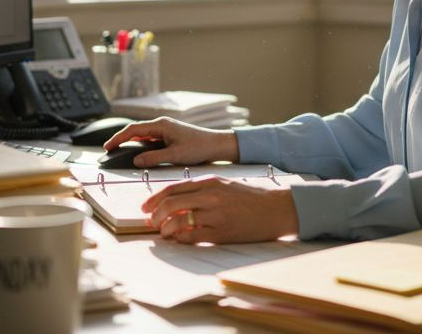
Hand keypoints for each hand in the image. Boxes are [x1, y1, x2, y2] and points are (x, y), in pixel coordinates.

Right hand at [100, 117, 237, 168]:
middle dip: (120, 140)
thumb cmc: (199, 147)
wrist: (216, 145)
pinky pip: (150, 141)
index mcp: (161, 125)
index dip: (118, 138)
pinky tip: (137, 155)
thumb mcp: (175, 155)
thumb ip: (154, 158)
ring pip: (142, 136)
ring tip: (118, 153)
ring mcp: (165, 130)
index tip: (107, 147)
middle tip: (108, 151)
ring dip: (130, 144)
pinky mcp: (169, 137)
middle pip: (135, 131)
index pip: (133, 130)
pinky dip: (141, 147)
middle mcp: (161, 125)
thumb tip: (135, 161)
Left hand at [142, 176, 298, 243]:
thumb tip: (176, 201)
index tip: (145, 207)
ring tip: (163, 233)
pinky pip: (192, 236)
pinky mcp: (221, 233)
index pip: (173, 189)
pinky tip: (179, 239)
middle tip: (150, 222)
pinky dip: (181, 238)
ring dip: (165, 229)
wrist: (276, 209)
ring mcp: (215, 215)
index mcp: (209, 182)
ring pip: (178, 221)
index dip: (154, 199)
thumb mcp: (224, 185)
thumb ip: (201, 191)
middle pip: (171, 204)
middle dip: (155, 215)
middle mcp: (210, 196)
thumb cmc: (251, 198)